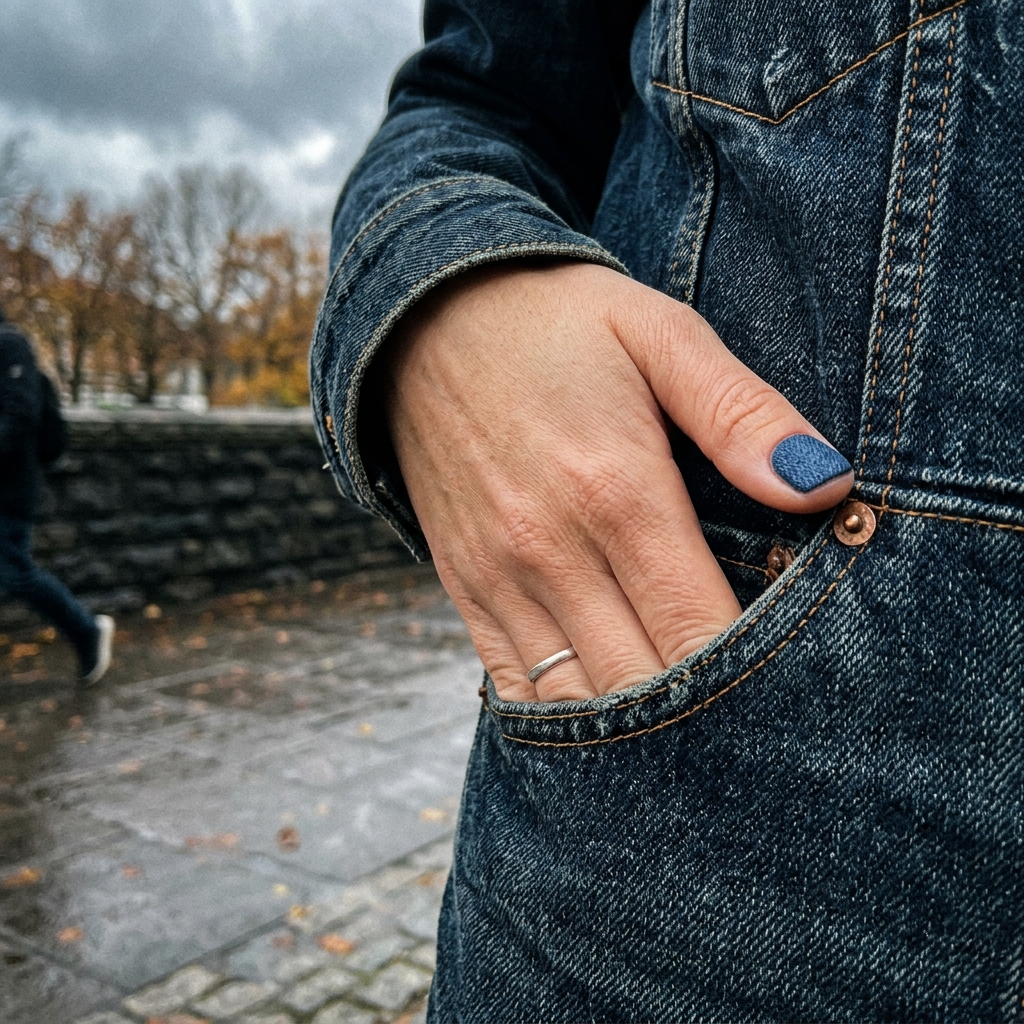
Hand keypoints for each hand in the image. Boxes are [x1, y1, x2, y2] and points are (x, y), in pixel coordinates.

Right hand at [383, 262, 850, 701]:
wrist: (426, 318)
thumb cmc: (558, 324)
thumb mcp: (660, 334)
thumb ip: (742, 414)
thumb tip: (823, 486)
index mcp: (617, 490)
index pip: (698, 629)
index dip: (755, 678)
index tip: (799, 695)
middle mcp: (551, 550)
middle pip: (640, 683)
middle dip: (704, 720)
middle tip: (759, 734)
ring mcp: (498, 575)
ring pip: (574, 701)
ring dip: (633, 736)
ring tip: (691, 747)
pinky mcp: (464, 584)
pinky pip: (512, 685)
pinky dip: (561, 722)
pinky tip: (604, 726)